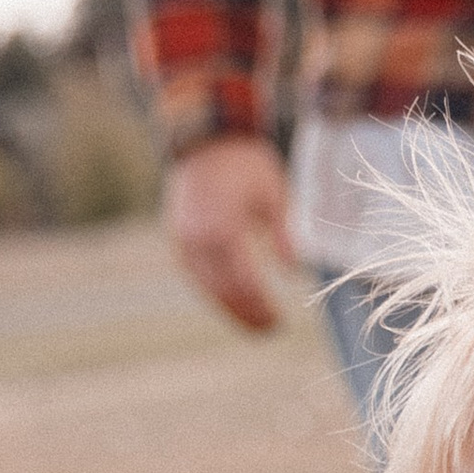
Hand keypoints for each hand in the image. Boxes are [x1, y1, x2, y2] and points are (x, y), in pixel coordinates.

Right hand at [166, 134, 293, 331]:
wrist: (204, 142)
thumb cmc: (245, 166)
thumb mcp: (274, 194)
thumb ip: (284, 233)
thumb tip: (294, 270)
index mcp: (223, 226)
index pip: (243, 279)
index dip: (260, 304)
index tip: (279, 321)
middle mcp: (198, 237)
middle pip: (224, 289)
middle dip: (246, 313)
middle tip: (270, 330)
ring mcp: (184, 239)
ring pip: (207, 286)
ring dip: (230, 309)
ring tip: (255, 327)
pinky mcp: (178, 239)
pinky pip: (197, 276)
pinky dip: (215, 293)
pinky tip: (234, 305)